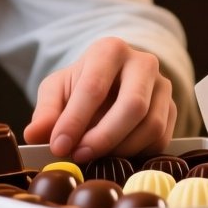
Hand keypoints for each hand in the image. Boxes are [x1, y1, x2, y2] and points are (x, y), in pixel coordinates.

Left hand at [21, 37, 174, 162]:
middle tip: (79, 156)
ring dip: (120, 149)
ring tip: (94, 156)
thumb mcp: (57, 90)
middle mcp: (143, 63)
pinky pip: (161, 139)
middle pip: (133, 106)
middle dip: (104, 137)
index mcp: (110, 50)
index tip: (58, 146)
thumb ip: (46, 111)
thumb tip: (34, 135)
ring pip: (151, 126)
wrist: (112, 83)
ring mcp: (163, 86)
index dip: (75, 120)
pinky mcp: (173, 110)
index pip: (94, 87)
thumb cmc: (81, 84)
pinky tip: (114, 153)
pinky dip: (136, 154)